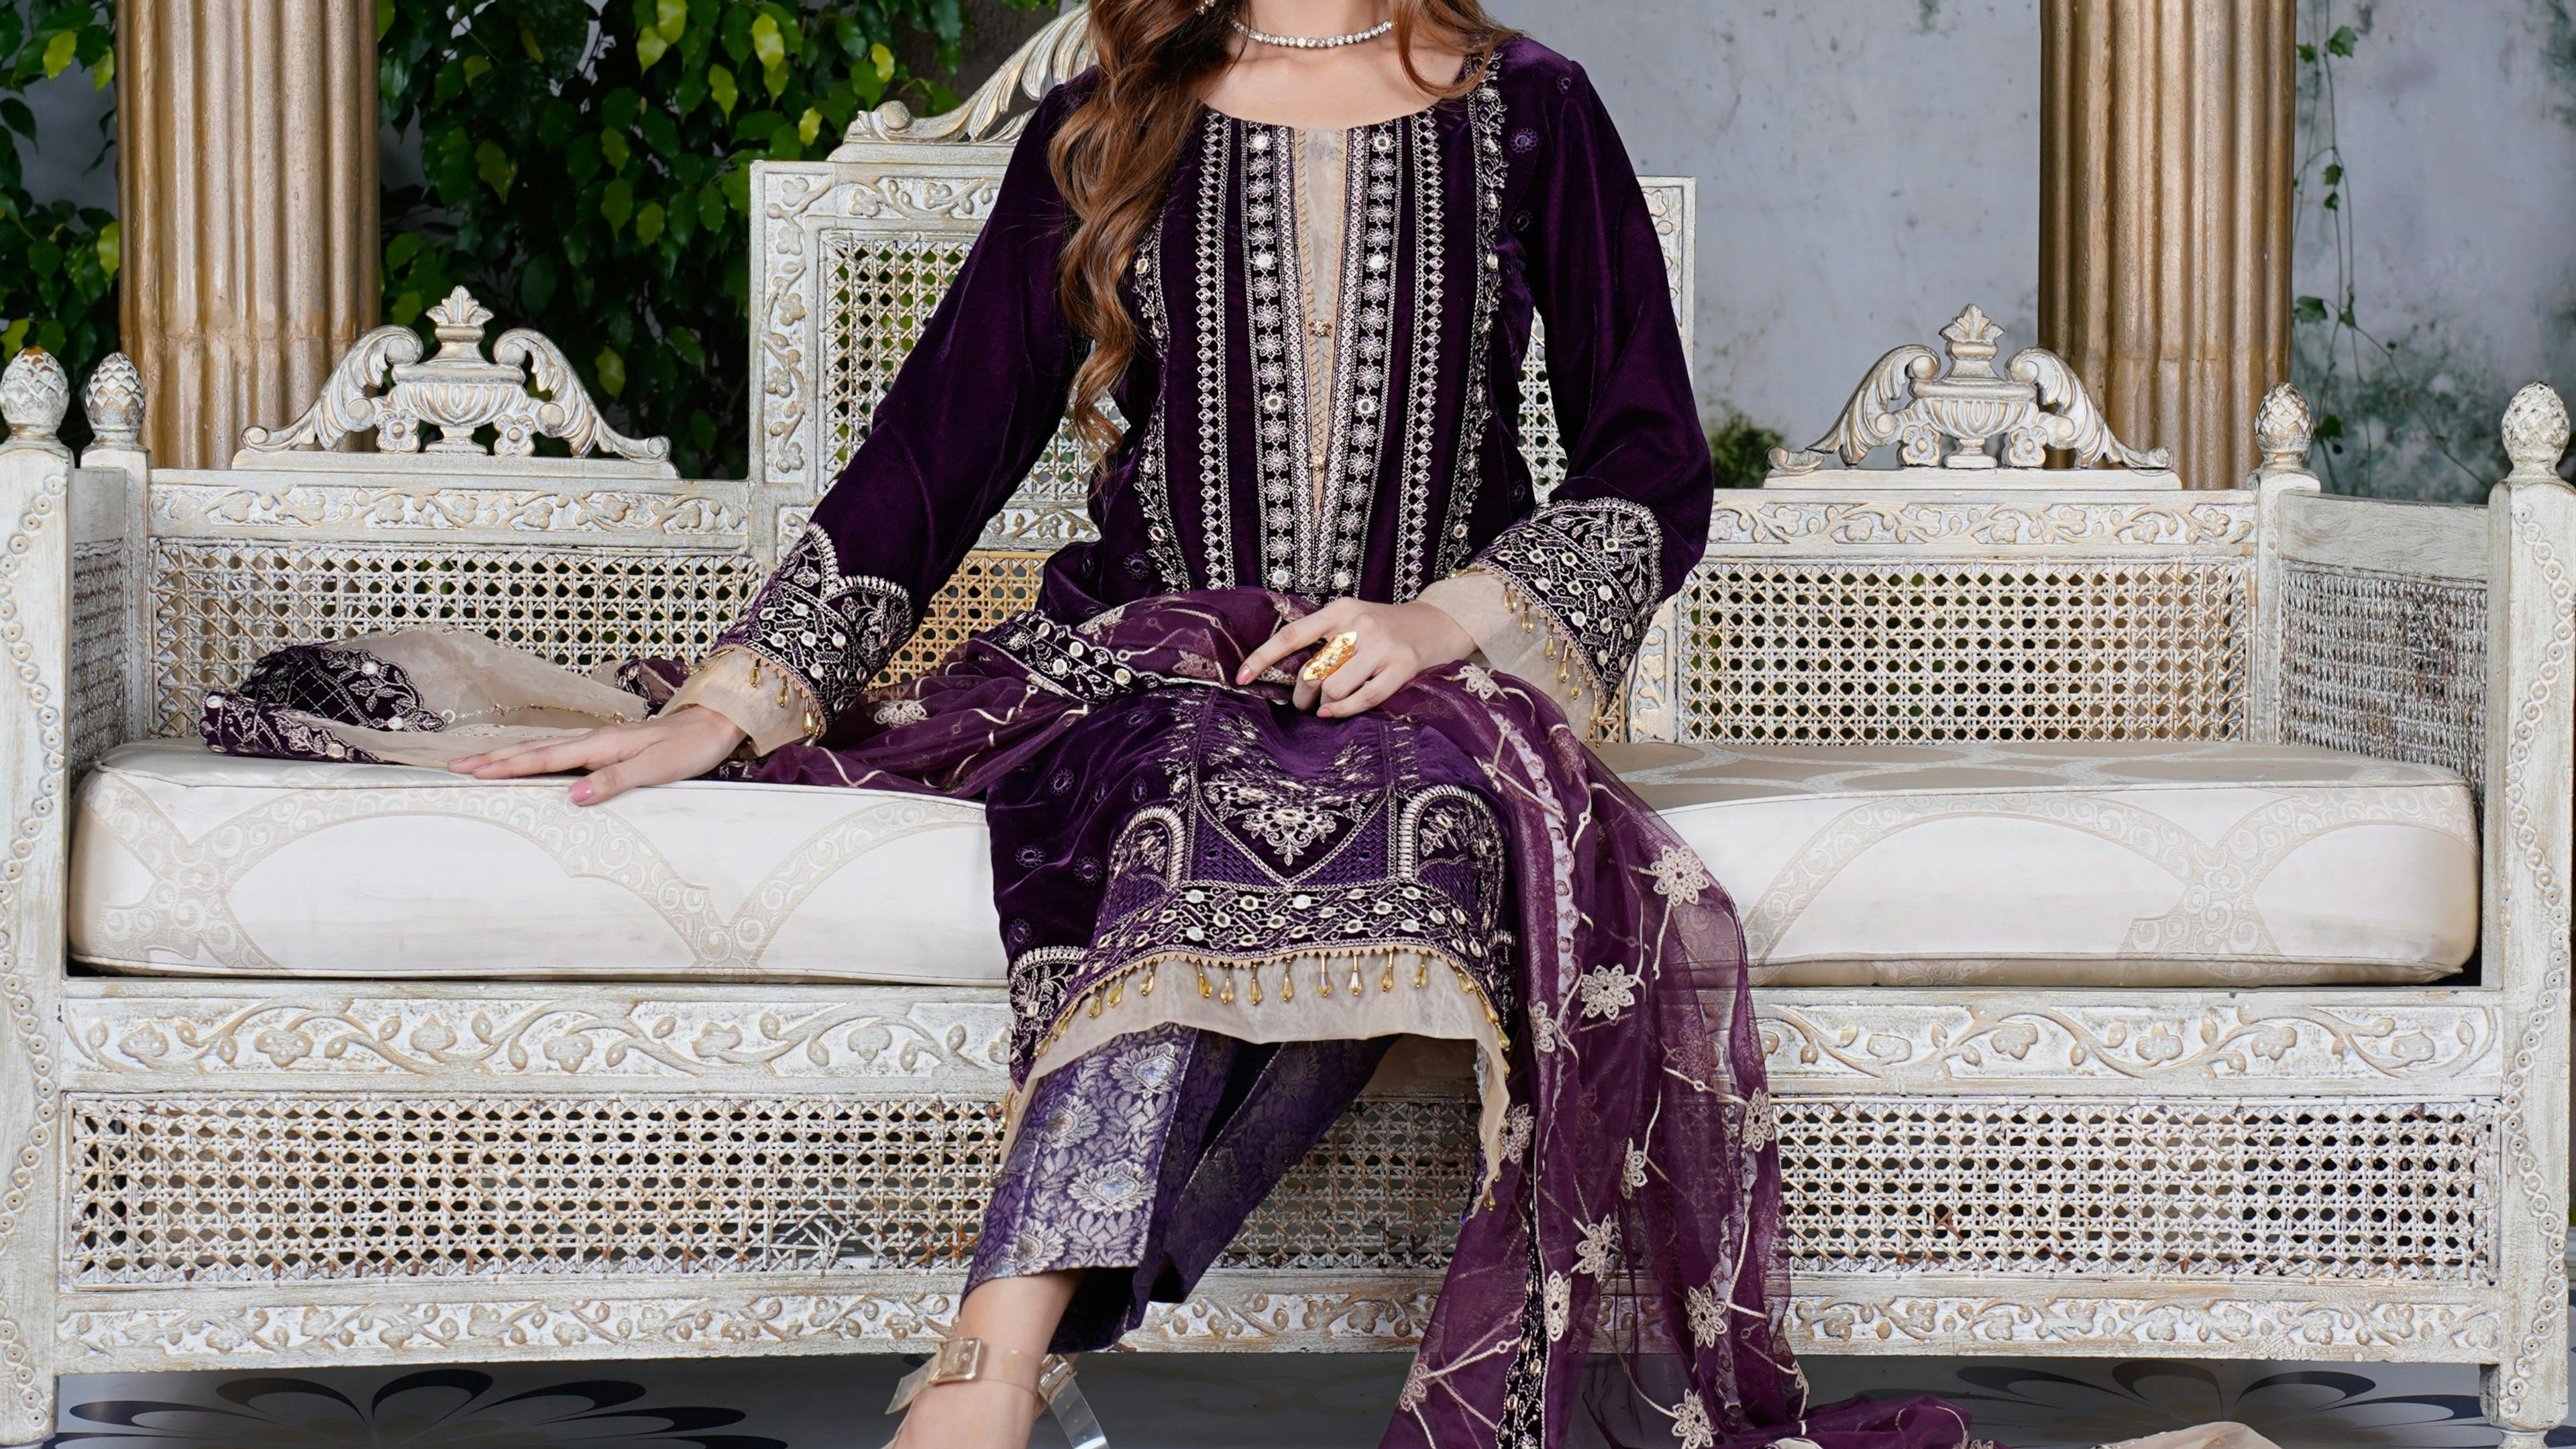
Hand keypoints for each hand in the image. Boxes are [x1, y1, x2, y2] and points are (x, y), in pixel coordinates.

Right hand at [447, 704, 747, 805]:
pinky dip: (534, 758)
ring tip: (478, 764)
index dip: (505, 767)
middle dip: (493, 760)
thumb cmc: (687, 749)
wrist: (711, 728)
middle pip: (532, 750)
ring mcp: (597, 743)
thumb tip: (574, 796)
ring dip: (509, 757)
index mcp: (599, 745)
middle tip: (456, 768)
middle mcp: (592, 741)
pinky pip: (560, 754)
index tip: (471, 772)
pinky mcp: (606, 748)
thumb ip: (614, 781)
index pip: (542, 758)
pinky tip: (527, 763)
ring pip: (542, 750)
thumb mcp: (655, 769)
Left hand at [1235, 598, 1475, 718]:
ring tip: (1322, 707)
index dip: (1263, 656)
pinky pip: (1364, 698)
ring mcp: (1383, 645)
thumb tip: (1288, 672)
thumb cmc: (1386, 627)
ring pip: (1335, 687)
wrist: (1438, 623)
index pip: (1293, 635)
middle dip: (1300, 694)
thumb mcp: (1353, 619)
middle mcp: (1360, 624)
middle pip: (1313, 670)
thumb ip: (1325, 637)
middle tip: (1301, 704)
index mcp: (1341, 609)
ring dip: (1322, 704)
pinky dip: (1343, 711)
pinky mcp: (1403, 666)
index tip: (1241, 676)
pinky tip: (1333, 713)